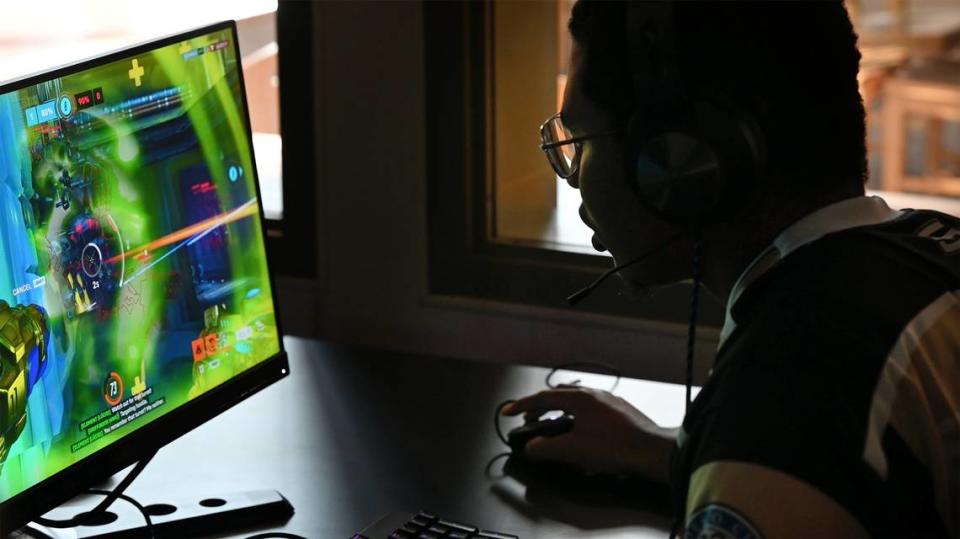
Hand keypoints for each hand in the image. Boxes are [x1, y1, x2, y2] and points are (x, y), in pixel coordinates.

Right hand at [501, 387, 675, 483]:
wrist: (651, 451)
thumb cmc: (613, 447)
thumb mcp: (573, 450)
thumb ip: (547, 448)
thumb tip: (531, 448)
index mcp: (579, 398)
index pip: (542, 398)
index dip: (521, 405)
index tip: (507, 412)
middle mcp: (593, 393)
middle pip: (559, 394)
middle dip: (541, 406)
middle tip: (531, 419)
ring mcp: (609, 400)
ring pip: (577, 400)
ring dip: (561, 410)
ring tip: (554, 425)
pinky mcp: (621, 411)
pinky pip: (591, 408)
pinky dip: (577, 415)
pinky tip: (581, 430)